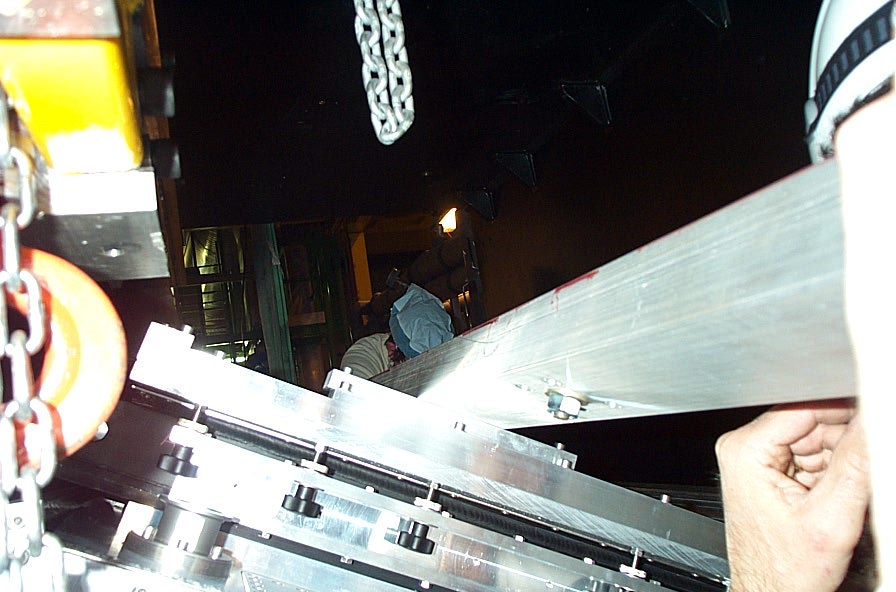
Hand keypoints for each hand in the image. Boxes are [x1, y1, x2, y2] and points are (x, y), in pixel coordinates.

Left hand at [715, 400, 869, 591]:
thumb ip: (855, 465)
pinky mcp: (771, 473)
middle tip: (864, 466)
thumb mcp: (831, 518)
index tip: (874, 418)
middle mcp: (745, 449)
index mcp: (746, 449)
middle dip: (845, 443)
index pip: (804, 407)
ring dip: (841, 461)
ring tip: (844, 493)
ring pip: (816, 440)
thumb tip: (873, 423)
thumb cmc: (784, 569)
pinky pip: (812, 458)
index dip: (845, 412)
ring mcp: (757, 460)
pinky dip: (832, 473)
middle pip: (812, 422)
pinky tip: (833, 496)